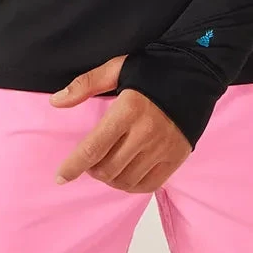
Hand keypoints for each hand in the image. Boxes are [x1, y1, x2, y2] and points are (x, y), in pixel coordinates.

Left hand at [49, 55, 192, 193]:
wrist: (197, 73)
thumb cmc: (153, 70)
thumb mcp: (118, 68)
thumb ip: (85, 84)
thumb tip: (55, 102)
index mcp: (129, 109)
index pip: (94, 147)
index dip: (74, 166)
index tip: (60, 178)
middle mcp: (146, 132)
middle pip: (108, 168)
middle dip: (92, 170)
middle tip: (90, 161)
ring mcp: (163, 147)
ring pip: (126, 180)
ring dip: (110, 179)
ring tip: (108, 166)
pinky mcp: (176, 157)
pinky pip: (148, 185)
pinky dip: (131, 185)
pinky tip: (126, 174)